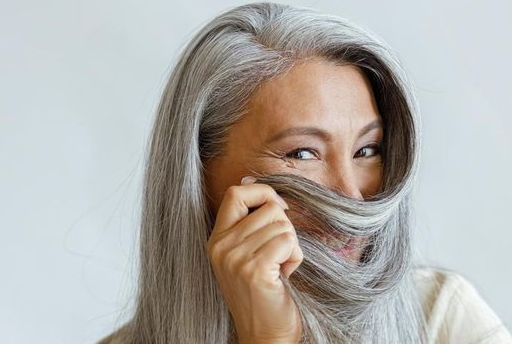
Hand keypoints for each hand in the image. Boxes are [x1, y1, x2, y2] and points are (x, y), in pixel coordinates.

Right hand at [206, 176, 304, 343]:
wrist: (264, 335)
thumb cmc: (264, 294)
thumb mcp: (246, 254)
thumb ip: (248, 223)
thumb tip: (252, 181)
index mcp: (216, 239)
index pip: (236, 193)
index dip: (263, 193)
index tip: (277, 210)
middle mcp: (221, 246)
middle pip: (269, 207)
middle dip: (285, 228)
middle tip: (278, 255)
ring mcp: (235, 258)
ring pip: (283, 224)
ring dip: (291, 246)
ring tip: (280, 269)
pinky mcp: (254, 270)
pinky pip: (289, 242)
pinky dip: (295, 258)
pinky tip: (284, 276)